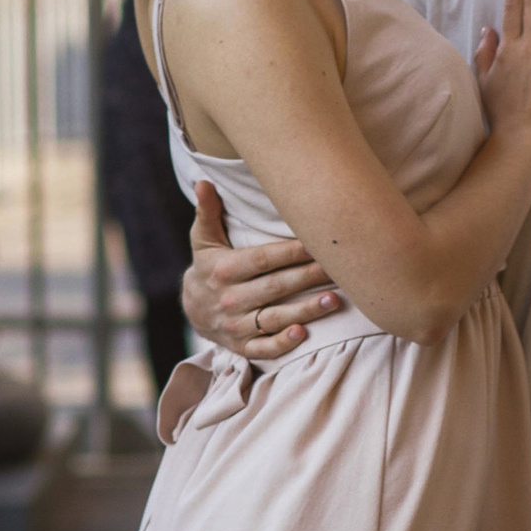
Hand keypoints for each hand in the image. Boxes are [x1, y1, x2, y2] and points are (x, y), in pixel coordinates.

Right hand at [181, 179, 339, 362]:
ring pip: (275, 318)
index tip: (316, 243)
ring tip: (334, 300)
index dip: (290, 252)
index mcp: (224, 269)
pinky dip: (282, 344)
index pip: (262, 260)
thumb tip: (203, 181)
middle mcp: (230, 299)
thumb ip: (208, 212)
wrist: (192, 310)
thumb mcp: (203, 240)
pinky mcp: (242, 347)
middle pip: (275, 287)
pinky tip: (303, 334)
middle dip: (308, 277)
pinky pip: (263, 349)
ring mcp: (236, 325)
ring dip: (305, 311)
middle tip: (338, 268)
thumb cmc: (208, 267)